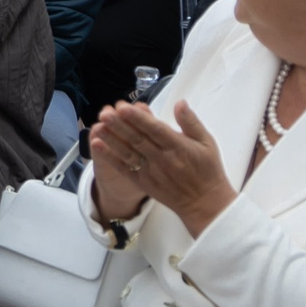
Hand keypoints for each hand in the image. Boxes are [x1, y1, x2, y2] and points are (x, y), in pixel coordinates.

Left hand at [89, 97, 234, 236]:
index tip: (124, 107)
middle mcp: (163, 159)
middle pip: (138, 140)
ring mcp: (152, 172)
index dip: (139, 118)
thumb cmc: (207, 170)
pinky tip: (98, 146)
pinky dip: (111, 157)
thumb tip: (180, 103)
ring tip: (98, 126)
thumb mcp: (206, 143)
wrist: (205, 203)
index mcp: (178, 147)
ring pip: (128, 153)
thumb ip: (191, 122)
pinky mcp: (144, 183)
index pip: (155, 130)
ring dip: (112, 139)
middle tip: (105, 112)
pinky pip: (125, 169)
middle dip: (120, 125)